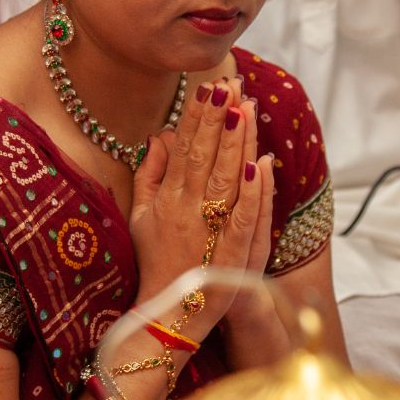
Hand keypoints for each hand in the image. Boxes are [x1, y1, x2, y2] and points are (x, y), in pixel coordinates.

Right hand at [129, 76, 268, 341]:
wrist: (164, 315)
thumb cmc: (154, 263)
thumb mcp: (141, 217)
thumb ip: (149, 175)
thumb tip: (160, 136)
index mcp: (167, 198)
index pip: (185, 148)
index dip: (197, 117)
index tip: (208, 87)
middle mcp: (186, 209)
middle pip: (206, 155)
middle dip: (219, 118)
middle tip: (230, 84)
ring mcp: (208, 231)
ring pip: (225, 178)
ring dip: (236, 142)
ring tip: (245, 108)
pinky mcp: (229, 254)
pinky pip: (243, 218)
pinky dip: (251, 192)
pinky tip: (258, 165)